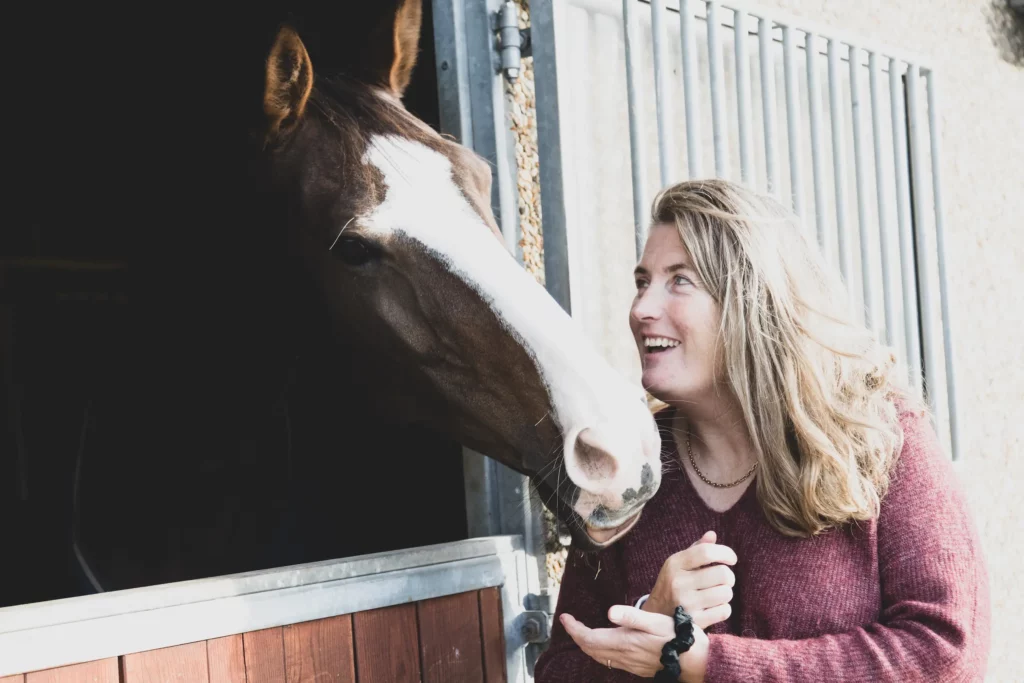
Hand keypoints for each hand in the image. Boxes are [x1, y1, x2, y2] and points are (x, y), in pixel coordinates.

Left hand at [560, 605, 708, 680]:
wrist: (696, 661)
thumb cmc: (678, 637)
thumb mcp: (656, 621)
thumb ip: (631, 616)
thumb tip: (609, 612)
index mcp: (624, 642)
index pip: (588, 638)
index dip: (573, 628)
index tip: (564, 617)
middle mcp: (624, 656)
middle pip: (590, 649)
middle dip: (576, 636)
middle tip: (569, 622)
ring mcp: (630, 664)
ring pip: (599, 657)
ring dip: (586, 645)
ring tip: (581, 632)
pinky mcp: (637, 668)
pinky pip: (610, 661)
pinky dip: (599, 652)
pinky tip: (603, 645)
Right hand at [642, 530, 735, 629]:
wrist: (655, 619)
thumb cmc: (672, 586)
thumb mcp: (678, 565)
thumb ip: (696, 549)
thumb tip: (712, 535)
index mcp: (674, 564)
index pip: (706, 552)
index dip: (725, 553)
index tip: (731, 559)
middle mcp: (678, 583)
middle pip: (722, 573)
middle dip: (728, 576)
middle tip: (722, 580)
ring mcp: (686, 604)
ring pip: (726, 593)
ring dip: (725, 593)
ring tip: (715, 594)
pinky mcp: (694, 622)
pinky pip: (724, 611)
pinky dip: (723, 609)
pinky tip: (713, 607)